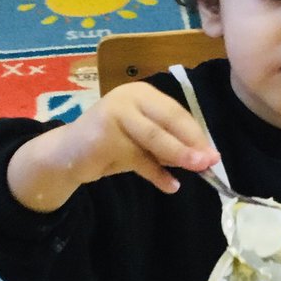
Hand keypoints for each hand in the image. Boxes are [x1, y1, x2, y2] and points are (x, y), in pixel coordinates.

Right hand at [7, 83, 219, 211]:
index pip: (176, 112)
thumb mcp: (145, 143)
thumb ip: (170, 146)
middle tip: (210, 161)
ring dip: (178, 155)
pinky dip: (156, 174)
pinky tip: (170, 186)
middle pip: (168, 121)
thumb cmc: (111, 145)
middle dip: (191, 143)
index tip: (213, 153)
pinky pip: (137, 159)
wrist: (66, 155)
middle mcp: (127, 98)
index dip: (197, 134)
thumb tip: (204, 158)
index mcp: (142, 94)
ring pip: (154, 139)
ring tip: (198, 169)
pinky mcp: (102, 138)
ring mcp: (113, 115)